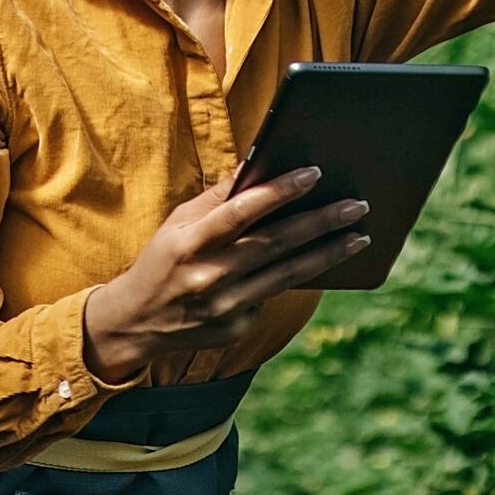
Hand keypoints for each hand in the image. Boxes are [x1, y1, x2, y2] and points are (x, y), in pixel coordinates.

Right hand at [80, 162, 371, 380]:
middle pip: (274, 244)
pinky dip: (299, 276)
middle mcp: (207, 276)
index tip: (313, 173)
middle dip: (320, 222)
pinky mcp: (236, 328)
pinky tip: (325, 260)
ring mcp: (224, 306)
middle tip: (356, 205)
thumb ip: (217, 200)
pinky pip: (274, 296)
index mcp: (188, 243)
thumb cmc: (163, 260)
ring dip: (327, 253)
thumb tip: (256, 166)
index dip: (278, 192)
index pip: (239, 212)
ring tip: (359, 236)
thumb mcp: (178, 225)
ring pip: (287, 275)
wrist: (135, 322)